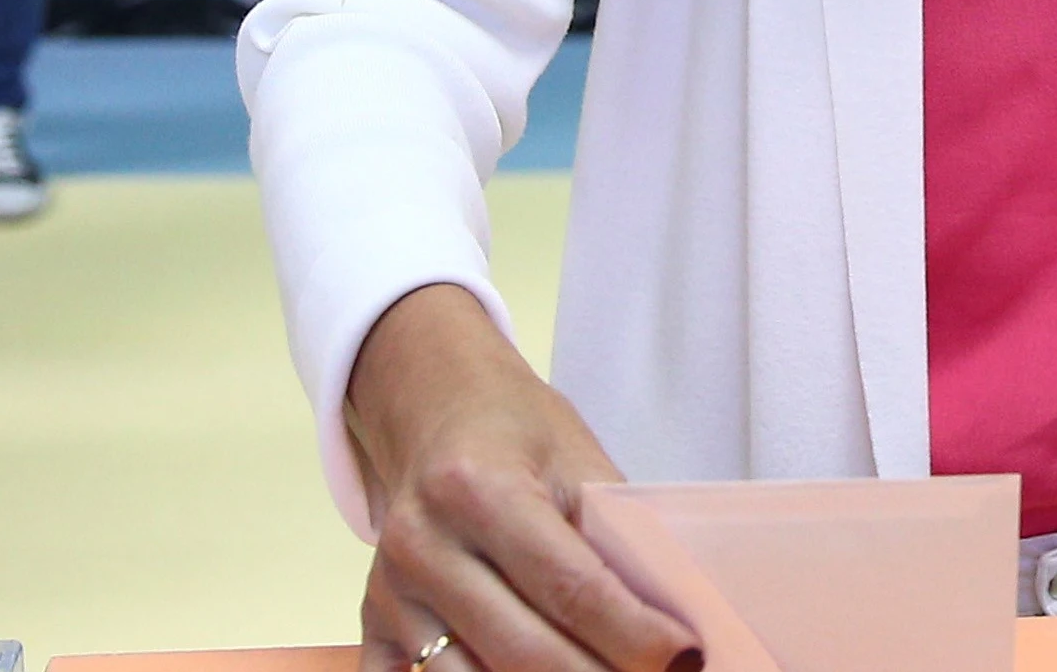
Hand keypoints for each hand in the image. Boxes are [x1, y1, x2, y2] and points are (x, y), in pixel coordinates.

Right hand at [346, 285, 698, 671]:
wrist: (437, 410)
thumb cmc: (518, 433)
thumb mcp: (579, 460)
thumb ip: (618, 536)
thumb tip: (670, 616)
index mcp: (479, 489)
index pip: (570, 587)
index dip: (632, 634)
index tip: (683, 660)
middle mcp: (423, 546)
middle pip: (522, 651)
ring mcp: (390, 593)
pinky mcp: (373, 626)